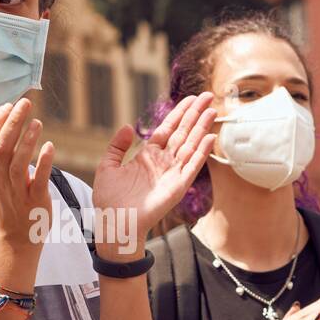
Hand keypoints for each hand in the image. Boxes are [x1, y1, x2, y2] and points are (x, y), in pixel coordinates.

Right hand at [0, 98, 52, 253]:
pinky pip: (38, 180)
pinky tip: (50, 146)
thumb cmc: (9, 199)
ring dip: (27, 140)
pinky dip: (44, 162)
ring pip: (17, 163)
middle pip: (0, 147)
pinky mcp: (35, 200)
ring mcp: (16, 191)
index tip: (7, 105)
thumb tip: (2, 118)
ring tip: (38, 122)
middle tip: (25, 103)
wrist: (16, 236)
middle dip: (11, 122)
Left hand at [90, 93, 215, 258]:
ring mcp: (172, 173)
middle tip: (207, 96)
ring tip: (212, 111)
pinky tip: (210, 138)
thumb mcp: (108, 166)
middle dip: (195, 114)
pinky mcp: (178, 186)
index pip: (168, 129)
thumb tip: (128, 126)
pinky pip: (192, 166)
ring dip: (202, 128)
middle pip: (183, 132)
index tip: (190, 99)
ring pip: (191, 145)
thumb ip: (117, 146)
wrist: (115, 223)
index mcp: (148, 156)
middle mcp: (163, 162)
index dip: (179, 113)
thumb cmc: (109, 200)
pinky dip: (202, 152)